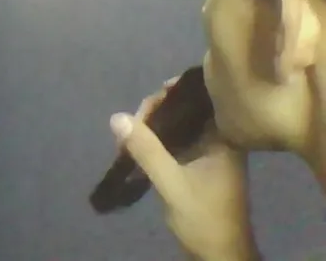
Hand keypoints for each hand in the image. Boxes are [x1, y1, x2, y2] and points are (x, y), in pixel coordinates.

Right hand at [111, 83, 257, 260]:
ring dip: (153, 129)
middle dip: (155, 113)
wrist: (220, 255)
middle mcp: (219, 140)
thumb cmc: (204, 216)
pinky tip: (137, 148)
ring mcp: (209, 153)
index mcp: (222, 138)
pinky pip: (176, 142)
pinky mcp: (199, 166)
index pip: (198, 99)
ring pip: (178, 126)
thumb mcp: (171, 183)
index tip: (145, 104)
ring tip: (128, 137)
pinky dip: (157, 142)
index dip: (172, 94)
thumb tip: (117, 117)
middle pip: (185, 110)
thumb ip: (146, 150)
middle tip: (129, 126)